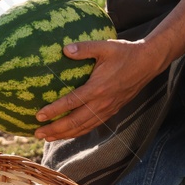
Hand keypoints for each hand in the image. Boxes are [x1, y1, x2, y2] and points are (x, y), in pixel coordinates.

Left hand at [33, 37, 165, 140]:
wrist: (147, 63)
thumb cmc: (125, 53)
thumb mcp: (105, 46)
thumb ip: (84, 48)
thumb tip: (64, 49)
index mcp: (98, 88)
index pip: (71, 103)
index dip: (54, 111)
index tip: (38, 116)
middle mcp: (102, 103)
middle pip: (75, 122)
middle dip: (55, 130)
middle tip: (37, 133)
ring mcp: (108, 109)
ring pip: (83, 127)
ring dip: (64, 134)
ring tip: (47, 138)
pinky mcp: (112, 111)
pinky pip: (92, 126)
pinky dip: (78, 132)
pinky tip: (68, 133)